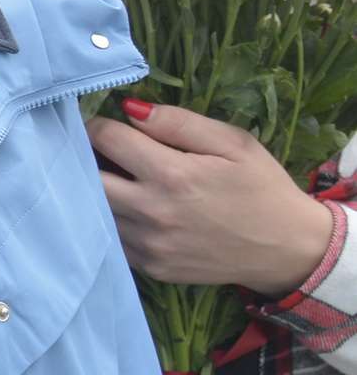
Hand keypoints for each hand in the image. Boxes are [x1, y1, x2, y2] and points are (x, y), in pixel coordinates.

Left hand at [90, 100, 337, 295]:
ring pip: (94, 211)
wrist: (288, 247)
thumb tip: (130, 108)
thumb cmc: (261, 187)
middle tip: (98, 153)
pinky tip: (130, 211)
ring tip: (116, 180)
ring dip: (96, 192)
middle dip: (85, 160)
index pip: (107, 139)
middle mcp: (153, 212)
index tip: (104, 125)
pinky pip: (112, 238)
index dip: (99, 126)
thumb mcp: (234, 143)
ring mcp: (149, 244)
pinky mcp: (150, 267)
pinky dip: (113, 221)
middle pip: (87, 179)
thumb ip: (179, 122)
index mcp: (173, 175)